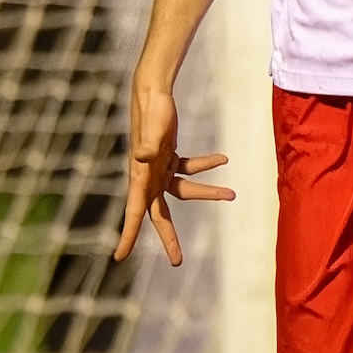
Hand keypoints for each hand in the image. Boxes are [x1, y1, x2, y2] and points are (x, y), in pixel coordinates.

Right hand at [114, 78, 233, 265]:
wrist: (152, 92)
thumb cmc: (151, 110)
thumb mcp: (151, 129)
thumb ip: (148, 144)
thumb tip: (143, 156)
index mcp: (140, 177)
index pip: (134, 212)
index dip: (128, 235)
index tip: (120, 257)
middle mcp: (148, 177)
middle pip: (159, 214)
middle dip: (169, 237)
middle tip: (177, 261)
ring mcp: (158, 168)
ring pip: (182, 192)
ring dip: (207, 194)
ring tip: (232, 195)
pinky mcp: (169, 156)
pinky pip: (188, 169)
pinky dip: (205, 166)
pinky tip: (223, 159)